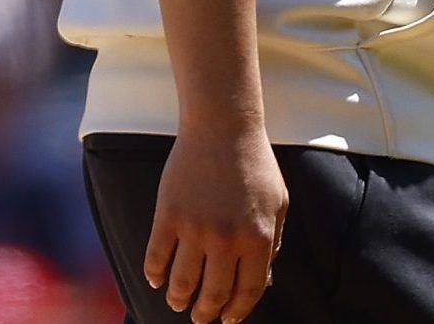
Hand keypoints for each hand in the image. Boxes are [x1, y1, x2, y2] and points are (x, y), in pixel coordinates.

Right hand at [144, 125, 287, 323]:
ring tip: (177, 304)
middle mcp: (226, 240)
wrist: (222, 129)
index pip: (247, 291)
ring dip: (179, 298)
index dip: (237, 311)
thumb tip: (262, 278)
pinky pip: (157, 253)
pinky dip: (154, 271)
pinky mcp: (168, 213)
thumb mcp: (279, 206)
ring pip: (183, 279)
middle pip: (214, 291)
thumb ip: (272, 244)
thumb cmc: (254, 165)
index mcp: (257, 240)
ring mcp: (194, 228)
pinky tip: (155, 279)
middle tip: (200, 318)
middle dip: (206, 311)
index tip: (228, 319)